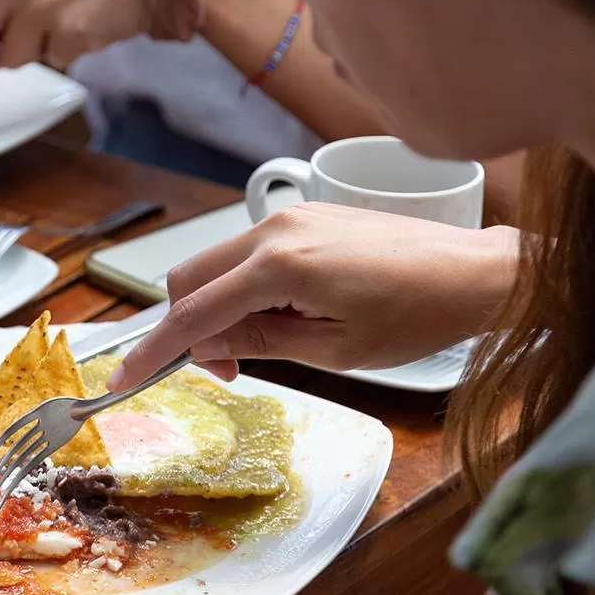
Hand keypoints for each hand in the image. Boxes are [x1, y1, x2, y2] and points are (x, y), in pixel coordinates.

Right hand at [110, 205, 518, 387]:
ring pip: (216, 262)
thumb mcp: (333, 350)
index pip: (193, 313)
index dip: (152, 351)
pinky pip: (248, 251)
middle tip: (227, 369)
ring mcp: (290, 215)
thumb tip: (206, 347)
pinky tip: (285, 312)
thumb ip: (259, 343)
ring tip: (268, 342)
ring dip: (219, 305)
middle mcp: (274, 228)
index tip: (121, 380)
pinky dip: (244, 285)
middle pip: (189, 277)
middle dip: (188, 326)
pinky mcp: (306, 214)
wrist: (472, 272)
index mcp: (278, 266)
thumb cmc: (415, 317)